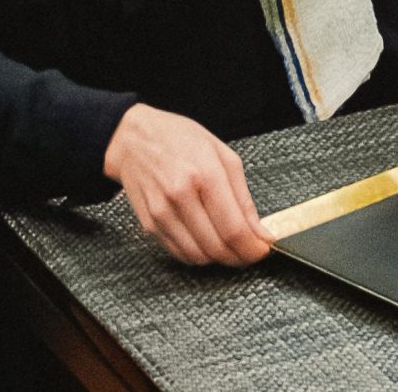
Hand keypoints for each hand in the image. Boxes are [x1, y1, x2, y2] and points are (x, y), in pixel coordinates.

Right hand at [104, 105, 269, 266]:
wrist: (135, 139)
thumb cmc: (180, 140)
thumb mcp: (223, 155)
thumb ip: (243, 197)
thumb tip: (259, 231)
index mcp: (205, 174)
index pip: (233, 228)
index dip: (252, 248)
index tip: (262, 250)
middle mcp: (180, 195)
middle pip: (216, 247)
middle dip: (239, 256)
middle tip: (249, 251)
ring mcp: (162, 213)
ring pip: (198, 256)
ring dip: (218, 258)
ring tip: (228, 245)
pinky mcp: (149, 224)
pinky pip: (179, 253)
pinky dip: (197, 254)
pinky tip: (206, 241)